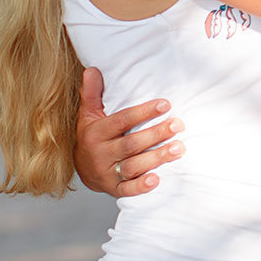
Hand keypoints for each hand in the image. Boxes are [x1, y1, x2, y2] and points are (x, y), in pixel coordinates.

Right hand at [74, 66, 181, 197]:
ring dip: (156, 158)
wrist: (82, 170)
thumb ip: (92, 94)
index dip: (143, 112)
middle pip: (130, 144)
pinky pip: (127, 190)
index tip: (166, 104)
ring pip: (132, 166)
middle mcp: (100, 153)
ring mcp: (107, 172)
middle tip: (178, 125)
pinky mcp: (113, 189)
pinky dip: (141, 187)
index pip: (121, 120)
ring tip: (178, 148)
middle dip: (155, 134)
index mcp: (96, 132)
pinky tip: (157, 179)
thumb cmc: (91, 137)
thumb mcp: (88, 115)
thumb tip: (92, 69)